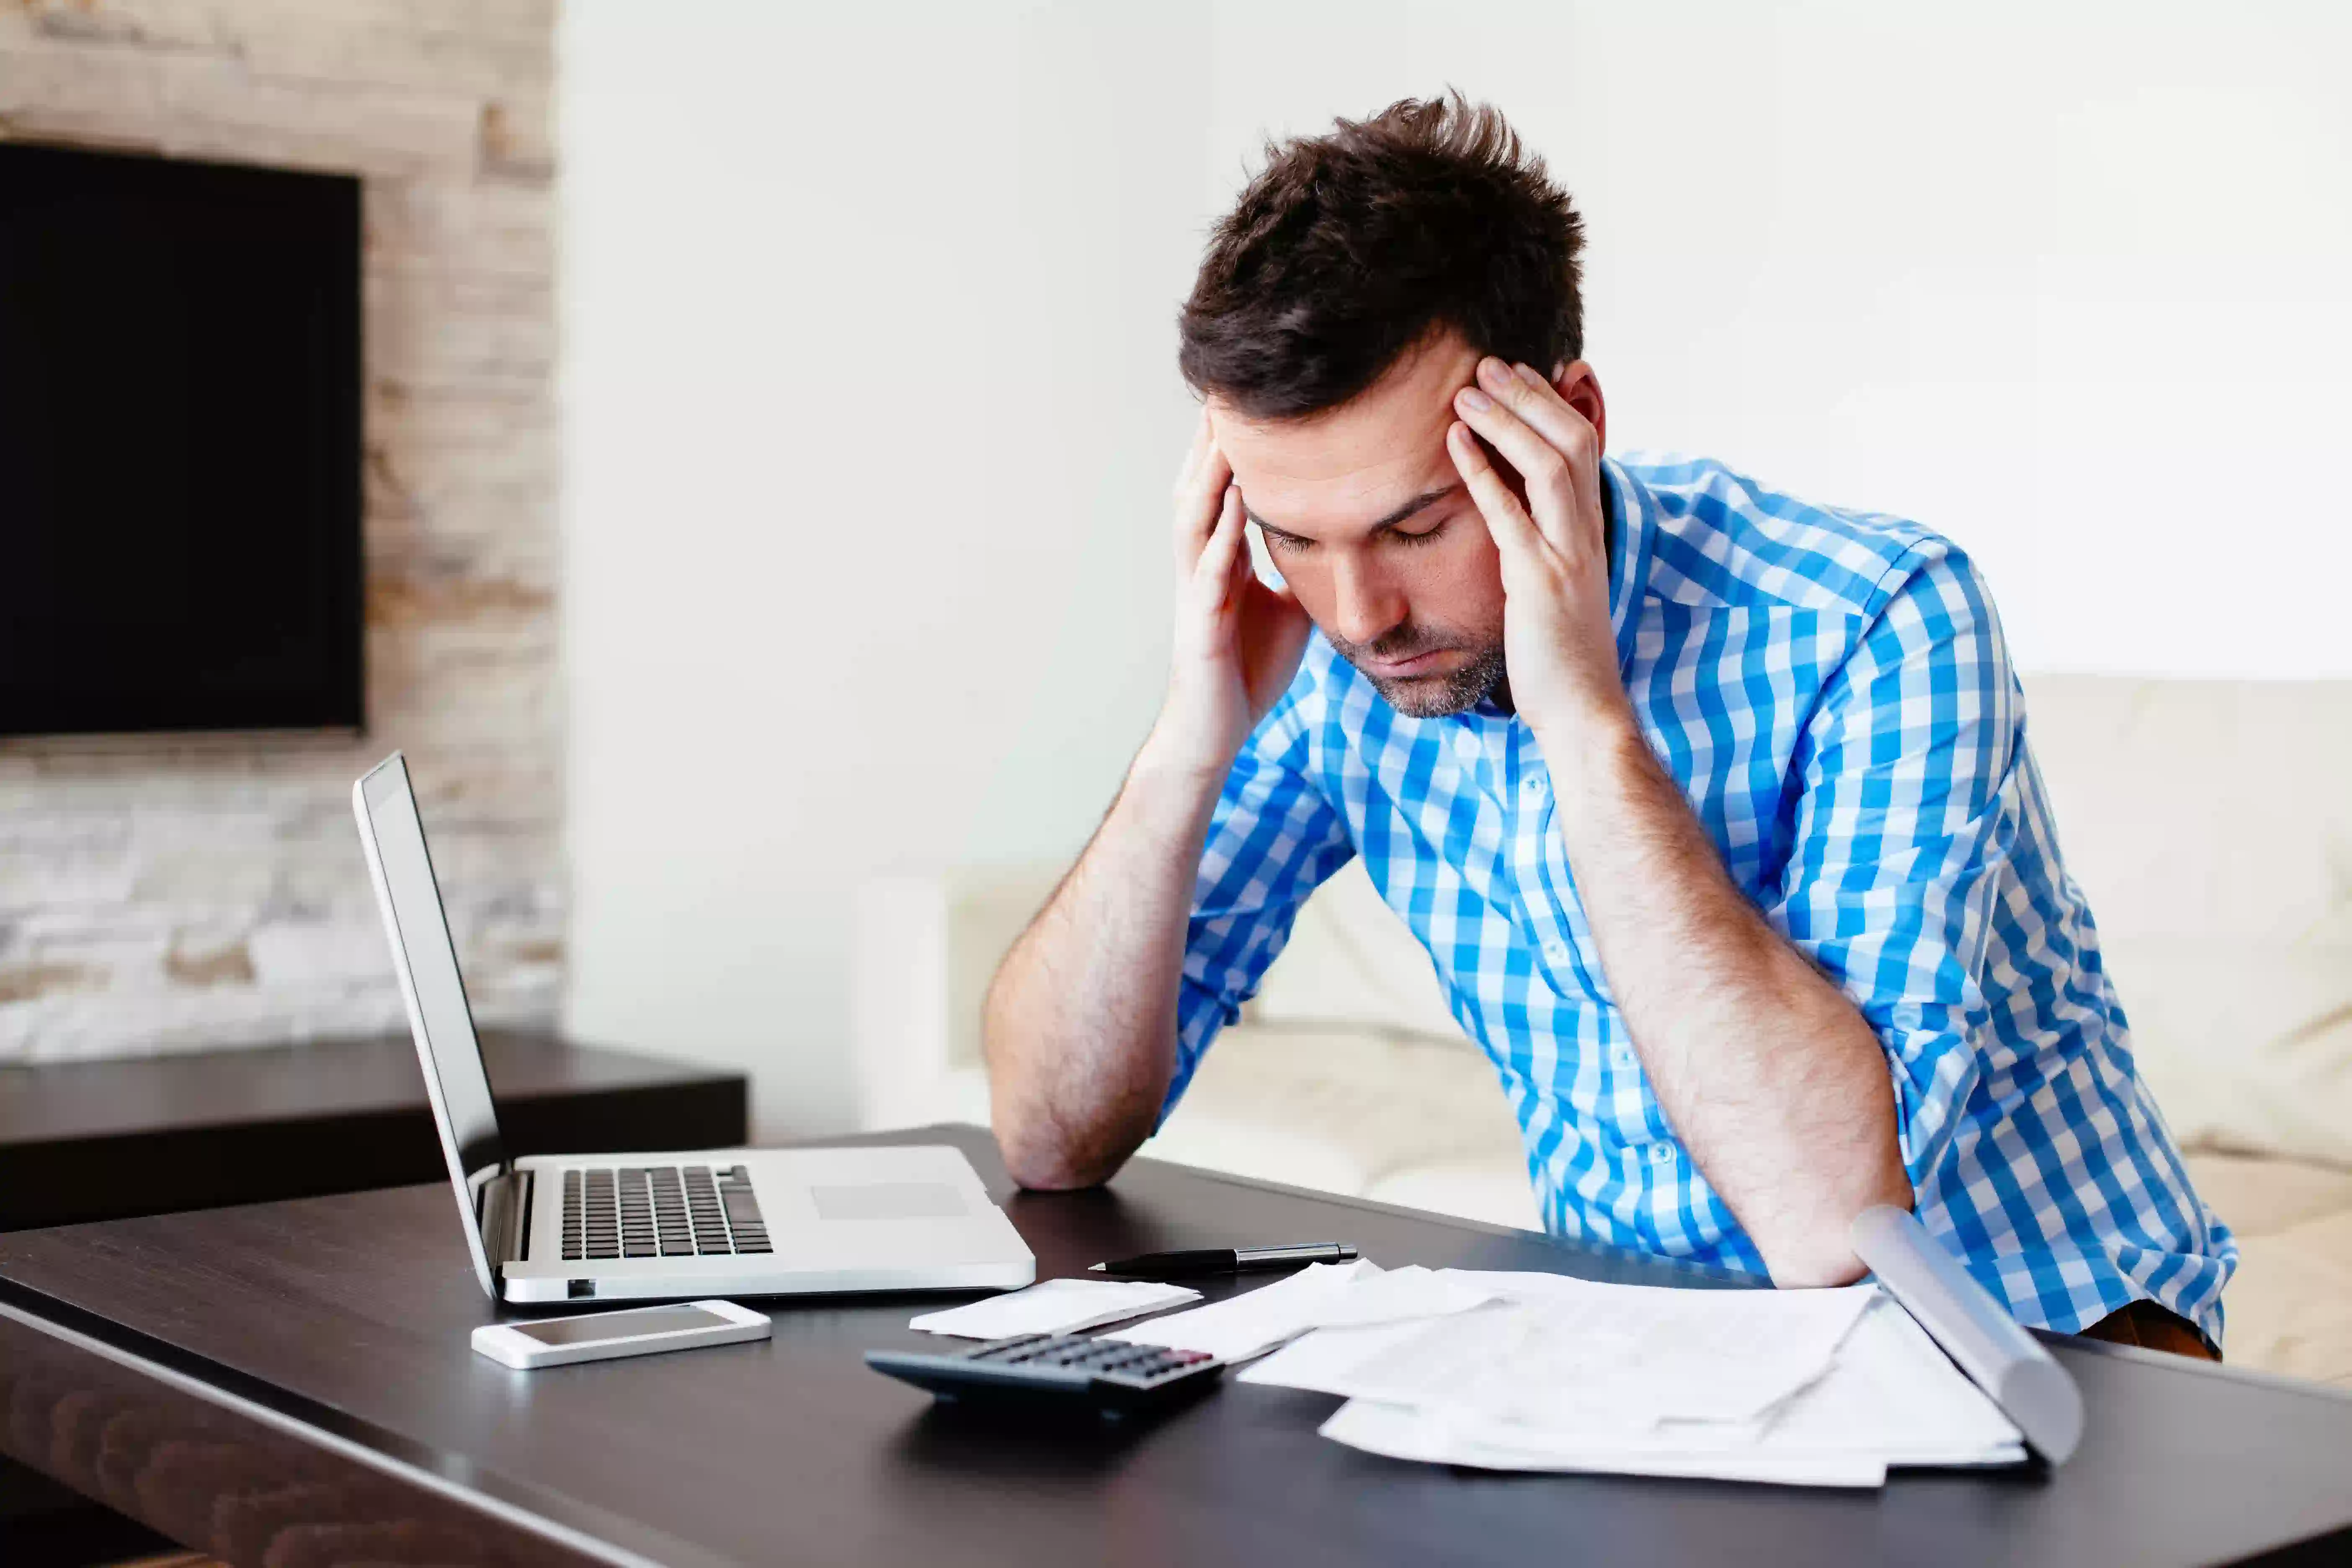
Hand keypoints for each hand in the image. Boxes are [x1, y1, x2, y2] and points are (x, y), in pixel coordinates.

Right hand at [1151, 410, 1312, 774]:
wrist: (1217, 731)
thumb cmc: (1247, 671)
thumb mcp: (1287, 611)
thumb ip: (1302, 574)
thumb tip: (1342, 546)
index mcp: (1222, 560)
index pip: (1226, 490)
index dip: (1235, 447)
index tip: (1255, 401)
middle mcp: (1202, 565)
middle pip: (1201, 488)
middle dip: (1213, 441)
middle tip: (1230, 390)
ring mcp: (1196, 591)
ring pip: (1195, 518)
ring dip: (1211, 473)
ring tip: (1228, 428)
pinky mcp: (1200, 624)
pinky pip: (1209, 570)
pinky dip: (1221, 534)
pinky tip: (1236, 503)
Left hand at [1446, 358, 1634, 750]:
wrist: (1582, 711)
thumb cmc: (1562, 655)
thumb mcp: (1558, 585)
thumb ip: (1544, 543)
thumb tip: (1515, 511)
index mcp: (1590, 529)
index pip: (1583, 445)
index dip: (1552, 403)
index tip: (1521, 373)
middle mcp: (1586, 532)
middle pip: (1571, 438)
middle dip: (1530, 395)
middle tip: (1488, 364)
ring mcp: (1567, 554)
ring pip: (1550, 463)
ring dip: (1507, 420)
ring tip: (1466, 392)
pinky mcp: (1540, 581)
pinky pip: (1511, 514)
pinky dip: (1482, 473)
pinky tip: (1454, 444)